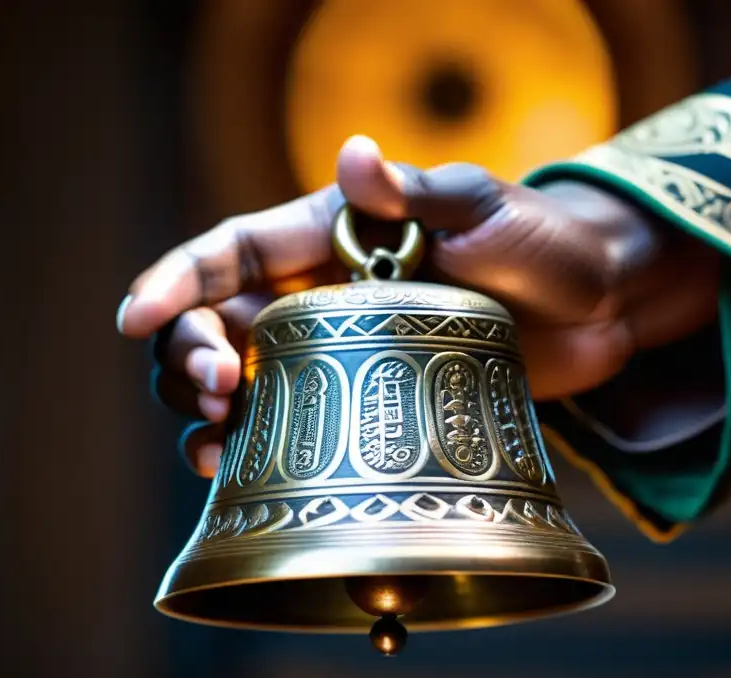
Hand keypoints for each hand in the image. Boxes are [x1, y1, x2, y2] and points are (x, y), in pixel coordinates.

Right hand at [116, 135, 719, 476]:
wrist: (596, 308)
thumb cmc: (541, 243)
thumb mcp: (484, 207)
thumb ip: (416, 192)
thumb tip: (354, 154)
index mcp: (327, 239)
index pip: (228, 253)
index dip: (175, 282)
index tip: (134, 316)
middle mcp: (315, 299)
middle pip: (213, 324)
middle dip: (189, 355)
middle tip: (220, 387)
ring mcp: (334, 356)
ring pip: (234, 384)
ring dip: (202, 410)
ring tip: (214, 436)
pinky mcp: (360, 406)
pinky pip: (282, 428)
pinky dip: (245, 450)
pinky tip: (232, 468)